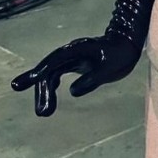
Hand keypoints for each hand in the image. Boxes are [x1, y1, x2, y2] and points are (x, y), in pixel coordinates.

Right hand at [11, 32, 140, 117]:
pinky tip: (49, 100)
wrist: (126, 44)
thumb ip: (93, 79)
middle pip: (50, 69)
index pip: (56, 59)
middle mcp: (71, 52)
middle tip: (42, 113)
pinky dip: (51, 87)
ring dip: (45, 92)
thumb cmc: (120, 54)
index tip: (30, 79)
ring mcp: (70, 57)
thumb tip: (73, 91)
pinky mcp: (73, 63)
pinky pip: (56, 74)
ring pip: (51, 74)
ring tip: (44, 113)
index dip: (43, 69)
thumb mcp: (110, 68)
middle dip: (43, 90)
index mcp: (78, 49)